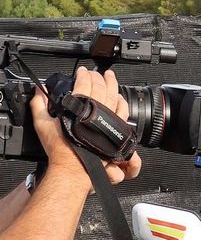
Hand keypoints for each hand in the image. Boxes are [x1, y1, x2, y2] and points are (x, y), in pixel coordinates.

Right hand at [30, 67, 141, 186]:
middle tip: (97, 72)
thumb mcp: (43, 124)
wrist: (76, 168)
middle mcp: (96, 112)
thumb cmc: (61, 149)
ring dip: (113, 85)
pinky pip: (123, 112)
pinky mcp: (116, 130)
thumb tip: (39, 91)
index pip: (84, 84)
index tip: (82, 71)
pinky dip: (122, 103)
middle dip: (99, 77)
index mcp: (79, 108)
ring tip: (111, 77)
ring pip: (114, 97)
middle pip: (101, 88)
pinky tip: (120, 98)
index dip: (83, 75)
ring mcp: (109, 121)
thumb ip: (39, 105)